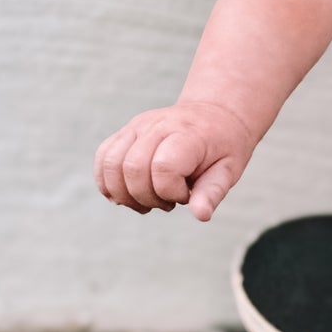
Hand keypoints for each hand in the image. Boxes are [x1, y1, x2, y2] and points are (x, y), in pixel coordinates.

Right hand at [94, 100, 254, 221]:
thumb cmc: (224, 147)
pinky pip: (103, 157)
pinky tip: (129, 194)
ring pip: (112, 164)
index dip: (171, 192)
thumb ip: (212, 192)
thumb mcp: (229, 170)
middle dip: (147, 197)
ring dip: (125, 194)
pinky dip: (108, 183)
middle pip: (133, 168)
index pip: (163, 168)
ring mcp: (138, 126)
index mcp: (188, 134)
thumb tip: (201, 216)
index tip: (187, 194)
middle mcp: (158, 125)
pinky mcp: (126, 131)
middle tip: (168, 202)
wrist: (216, 115)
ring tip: (149, 200)